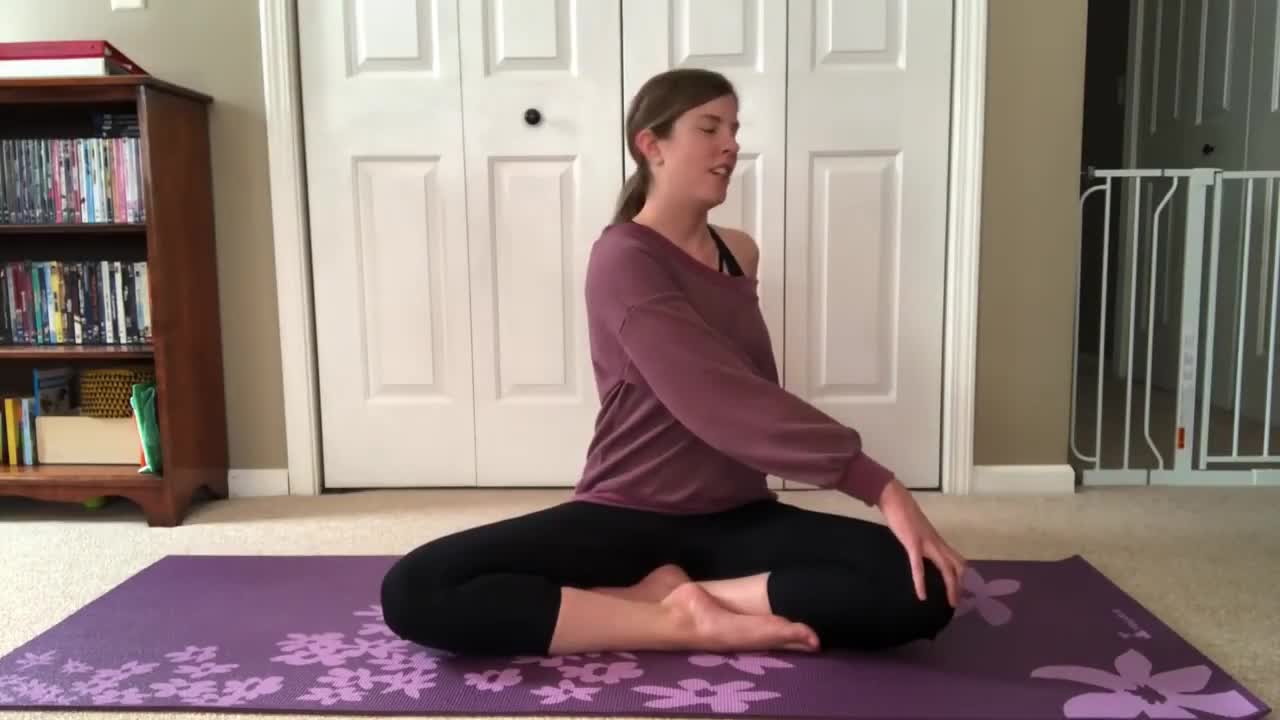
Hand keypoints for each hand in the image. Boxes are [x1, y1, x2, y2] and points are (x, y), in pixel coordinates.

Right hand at [876, 478, 966, 606]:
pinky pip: (919, 567)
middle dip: (961, 585)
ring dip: (951, 586)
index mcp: (937, 540)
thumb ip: (921, 541)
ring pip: (946, 567)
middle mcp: (937, 542)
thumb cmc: (902, 512)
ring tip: (951, 603)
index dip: (963, 576)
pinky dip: (921, 582)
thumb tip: (919, 553)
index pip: (957, 559)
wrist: (894, 498)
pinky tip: (921, 596)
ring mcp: (927, 543)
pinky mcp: (913, 543)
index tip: (962, 591)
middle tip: (958, 603)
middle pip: (958, 566)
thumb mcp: (917, 530)